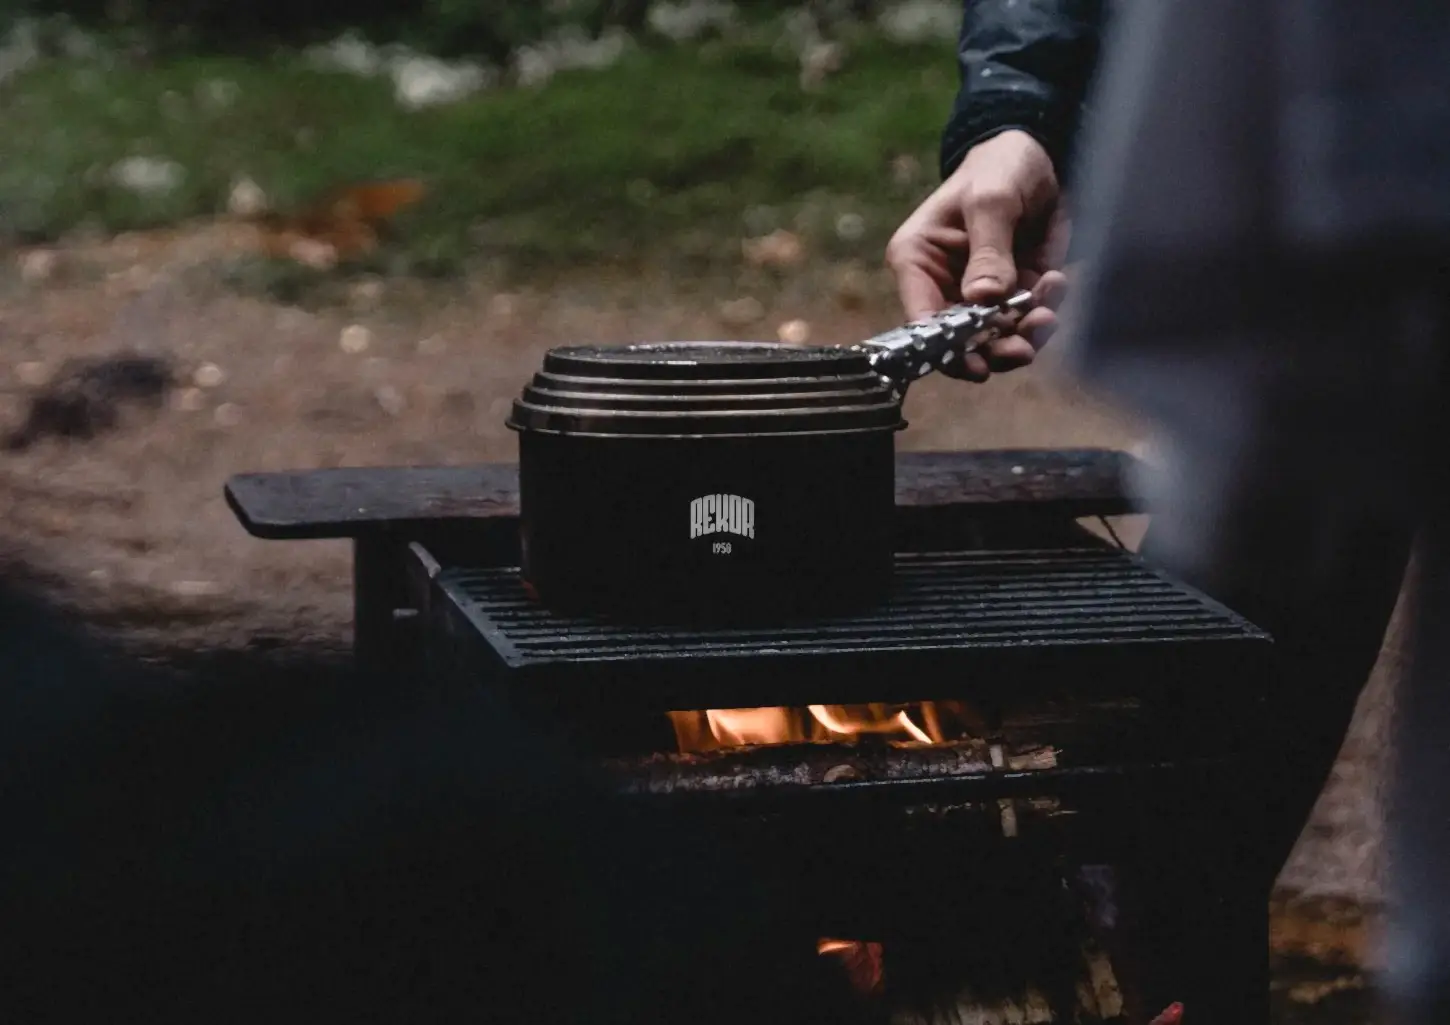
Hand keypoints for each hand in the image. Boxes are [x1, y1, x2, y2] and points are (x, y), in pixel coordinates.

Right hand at [886, 129, 1068, 381]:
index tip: (976, 364)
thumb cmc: (999, 167)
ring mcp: (981, 294)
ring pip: (997, 340)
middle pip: (959, 342)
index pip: (921, 319)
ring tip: (1047, 315)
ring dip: (1024, 336)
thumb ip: (988, 250)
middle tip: (1022, 349)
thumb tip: (983, 299)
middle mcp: (944, 285)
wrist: (1041, 154)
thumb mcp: (991, 200)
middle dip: (992, 350)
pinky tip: (1056, 282)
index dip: (945, 350)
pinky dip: (1045, 313)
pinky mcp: (1017, 293)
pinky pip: (1028, 322)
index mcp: (918, 262)